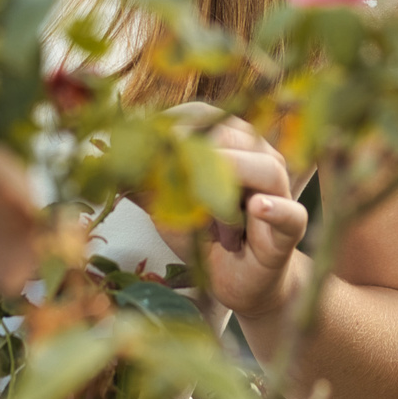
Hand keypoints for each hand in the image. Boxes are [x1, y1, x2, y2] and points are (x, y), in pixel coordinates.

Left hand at [152, 114, 310, 320]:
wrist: (238, 281)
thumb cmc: (204, 236)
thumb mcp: (167, 207)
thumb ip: (147, 183)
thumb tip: (106, 158)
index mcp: (231, 144)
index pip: (204, 117)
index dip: (172, 125)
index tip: (138, 138)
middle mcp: (260, 158)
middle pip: (233, 138)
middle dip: (196, 153)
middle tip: (162, 170)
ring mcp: (279, 191)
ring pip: (264, 168)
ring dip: (229, 178)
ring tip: (199, 195)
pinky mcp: (291, 227)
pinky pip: (290, 214)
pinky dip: (274, 209)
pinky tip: (255, 207)